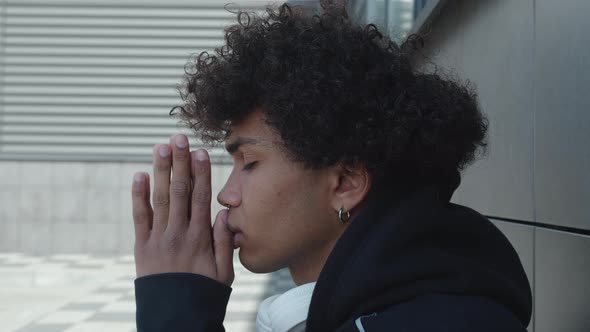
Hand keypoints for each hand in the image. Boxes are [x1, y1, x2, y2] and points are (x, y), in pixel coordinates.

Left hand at [131, 134, 234, 285]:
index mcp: (201, 238)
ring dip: (160, 171)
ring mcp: (158, 239)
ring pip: (159, 199)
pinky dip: (138, 196)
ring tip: (161, 147)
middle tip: (178, 138)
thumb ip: (225, 242)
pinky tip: (139, 175)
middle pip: (179, 191)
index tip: (199, 152)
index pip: (200, 198)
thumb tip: (225, 213)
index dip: (199, 173)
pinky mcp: (142, 247)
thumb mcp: (224, 273)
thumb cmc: (203, 294)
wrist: (174, 318)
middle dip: (179, 163)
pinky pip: (140, 217)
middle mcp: (179, 234)